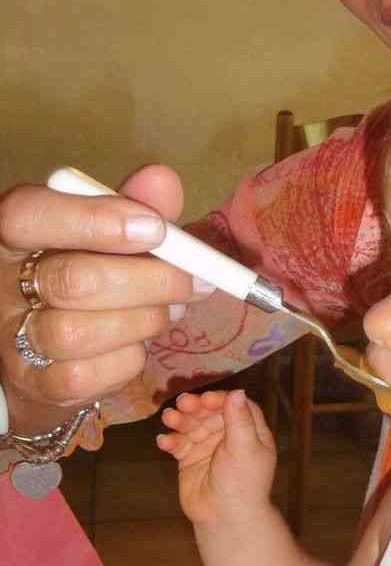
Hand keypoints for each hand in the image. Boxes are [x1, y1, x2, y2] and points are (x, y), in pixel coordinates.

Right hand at [0, 165, 202, 442]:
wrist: (47, 349)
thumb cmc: (83, 270)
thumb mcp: (103, 231)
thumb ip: (131, 204)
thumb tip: (162, 181)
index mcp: (13, 233)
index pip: (29, 215)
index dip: (95, 220)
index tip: (156, 228)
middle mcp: (2, 284)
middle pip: (72, 280)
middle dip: (151, 280)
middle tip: (196, 280)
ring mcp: (11, 339)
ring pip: (79, 333)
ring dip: (145, 320)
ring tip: (172, 308)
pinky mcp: (35, 384)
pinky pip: (88, 376)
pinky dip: (128, 358)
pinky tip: (138, 341)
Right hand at [158, 388, 276, 524]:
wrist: (225, 518)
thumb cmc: (242, 483)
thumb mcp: (244, 448)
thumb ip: (239, 420)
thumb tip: (238, 391)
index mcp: (249, 432)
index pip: (235, 406)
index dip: (220, 399)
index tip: (206, 400)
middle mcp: (229, 437)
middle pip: (210, 413)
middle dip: (196, 407)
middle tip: (181, 404)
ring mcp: (208, 447)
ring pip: (192, 426)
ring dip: (180, 421)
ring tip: (169, 418)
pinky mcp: (190, 459)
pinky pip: (179, 444)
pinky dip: (171, 441)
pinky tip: (164, 441)